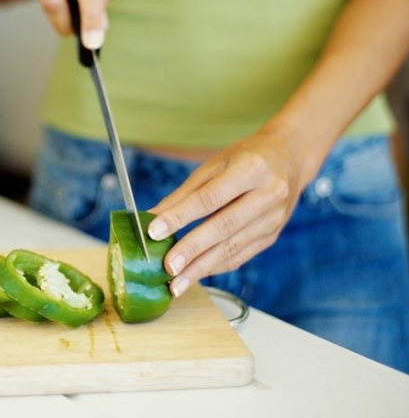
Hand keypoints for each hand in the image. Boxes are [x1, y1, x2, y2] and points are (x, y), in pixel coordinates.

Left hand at [147, 129, 307, 296]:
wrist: (289, 159)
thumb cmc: (244, 158)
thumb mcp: (214, 165)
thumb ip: (184, 193)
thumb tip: (152, 217)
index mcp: (251, 169)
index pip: (210, 198)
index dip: (181, 216)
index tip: (154, 232)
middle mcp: (268, 195)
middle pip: (224, 227)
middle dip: (192, 250)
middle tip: (167, 267)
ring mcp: (274, 218)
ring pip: (233, 248)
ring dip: (201, 268)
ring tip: (176, 284)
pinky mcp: (272, 236)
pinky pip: (241, 255)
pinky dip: (215, 267)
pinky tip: (195, 275)